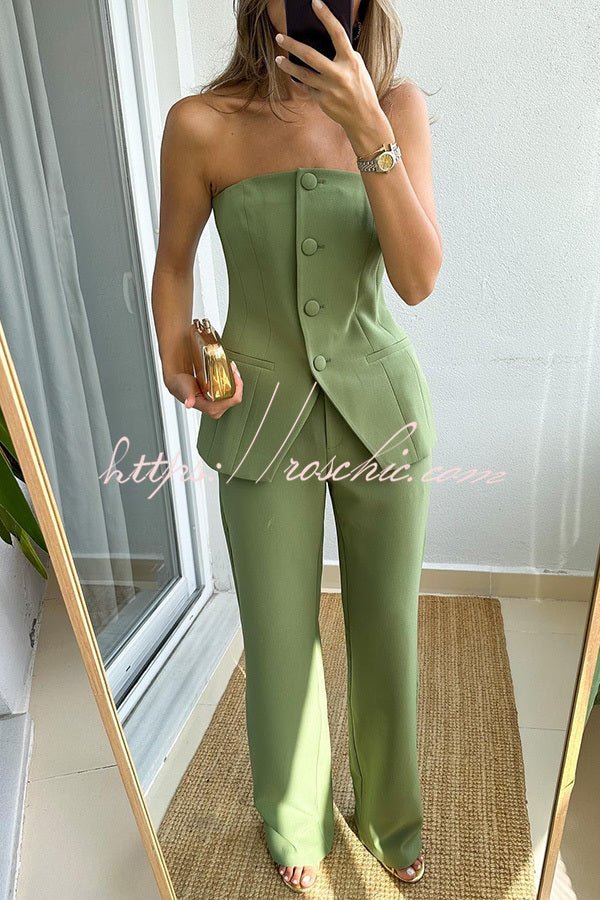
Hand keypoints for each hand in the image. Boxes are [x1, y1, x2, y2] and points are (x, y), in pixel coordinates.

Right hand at [164, 362, 242, 419]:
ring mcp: (218, 406)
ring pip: (234, 394)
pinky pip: (230, 393)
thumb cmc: (180, 386)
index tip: (235, 373)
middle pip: (235, 397)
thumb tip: (189, 404)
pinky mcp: (218, 402)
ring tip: (231, 369)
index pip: (233, 400)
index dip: (238, 387)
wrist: (177, 384)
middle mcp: (216, 409)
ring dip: (234, 381)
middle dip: (237, 382)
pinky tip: (229, 374)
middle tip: (232, 368)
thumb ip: (188, 396)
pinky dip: (231, 383)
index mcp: (211, 408)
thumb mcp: (184, 389)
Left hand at [274, 0, 386, 145]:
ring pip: (303, 74)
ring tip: (279, 58)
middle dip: (293, 45)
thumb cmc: (361, 88)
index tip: (315, 3)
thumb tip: (323, 42)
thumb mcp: (357, 67)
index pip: (338, 34)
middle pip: (311, 56)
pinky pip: (307, 87)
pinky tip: (294, 75)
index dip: (326, 16)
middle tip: (280, 36)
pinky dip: (300, 81)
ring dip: (288, 66)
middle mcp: (340, 75)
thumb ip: (343, 55)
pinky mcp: (322, 101)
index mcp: (351, 61)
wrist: (363, 118)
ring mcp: (329, 89)